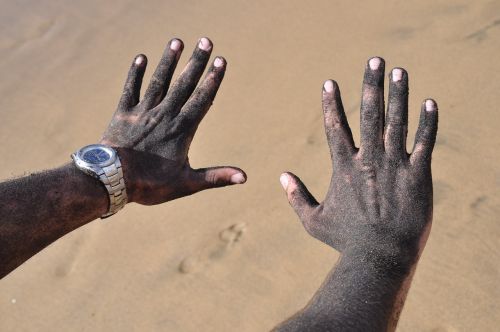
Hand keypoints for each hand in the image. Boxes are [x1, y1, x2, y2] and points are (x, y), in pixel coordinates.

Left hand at [101, 38, 245, 204]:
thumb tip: (244, 177)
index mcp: (182, 130)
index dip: (212, 80)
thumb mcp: (187, 183)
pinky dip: (135, 73)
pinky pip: (131, 89)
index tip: (221, 62)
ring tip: (177, 42)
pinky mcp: (123, 114)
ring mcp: (143, 112)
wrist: (111, 179)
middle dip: (196, 62)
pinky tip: (141, 57)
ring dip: (168, 61)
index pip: (202, 100)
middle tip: (206, 41)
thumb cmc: (150, 184)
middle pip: (184, 84)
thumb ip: (216, 177)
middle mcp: (164, 115)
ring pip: (159, 81)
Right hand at [280, 57, 437, 265]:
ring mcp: (394, 166)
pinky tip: (430, 103)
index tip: (330, 82)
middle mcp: (369, 160)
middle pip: (368, 114)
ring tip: (399, 71)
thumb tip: (281, 177)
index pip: (335, 127)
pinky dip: (428, 123)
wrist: (381, 257)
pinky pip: (424, 143)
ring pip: (397, 121)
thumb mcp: (314, 221)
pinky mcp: (418, 175)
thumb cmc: (346, 241)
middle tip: (375, 60)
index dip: (332, 103)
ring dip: (399, 94)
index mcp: (344, 168)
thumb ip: (296, 197)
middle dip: (371, 85)